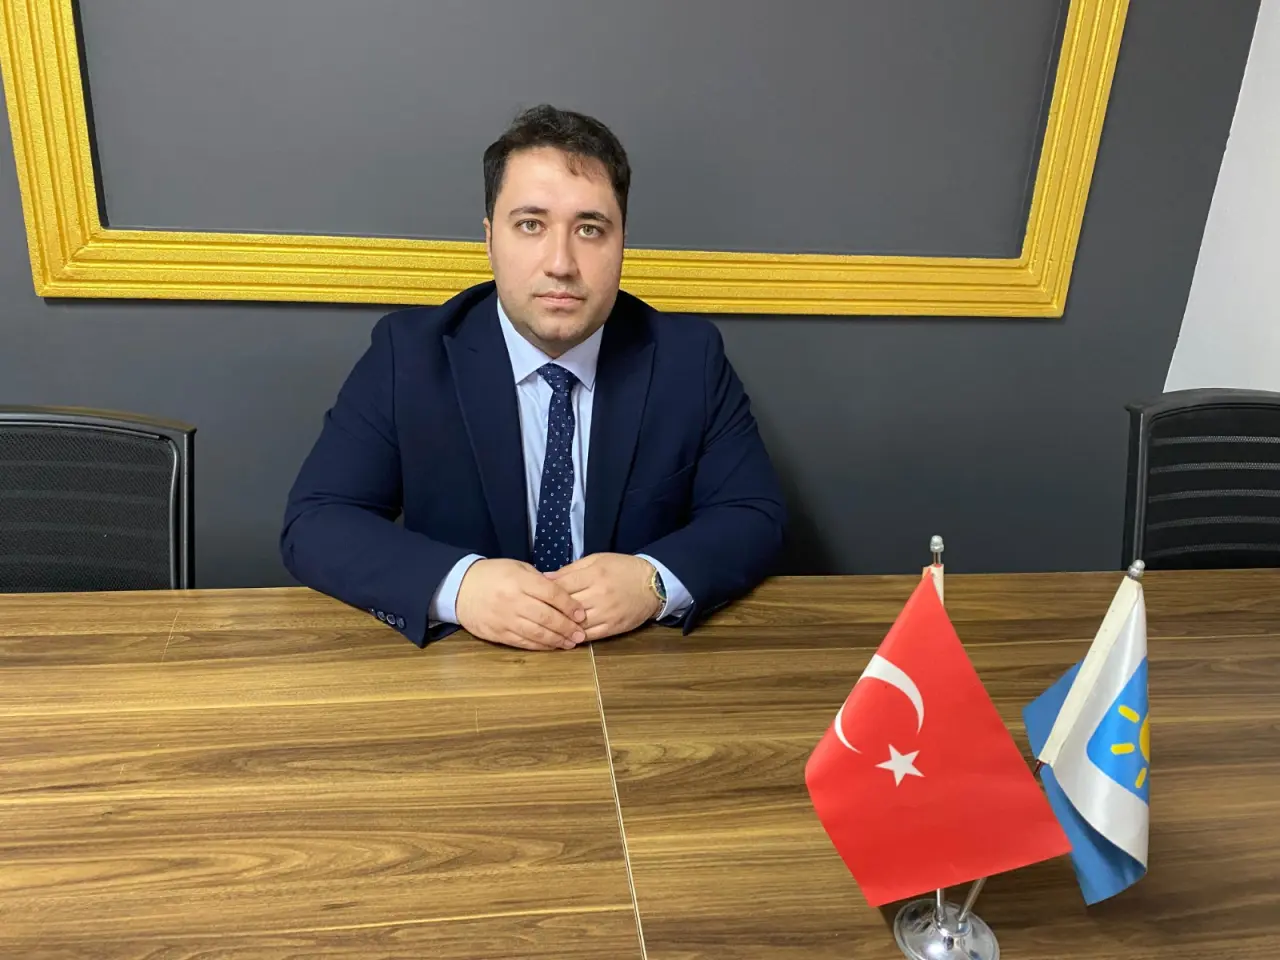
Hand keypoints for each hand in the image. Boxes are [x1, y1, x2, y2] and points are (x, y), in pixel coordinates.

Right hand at [455, 559, 586, 650]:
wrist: (460, 588)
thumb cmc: (493, 575)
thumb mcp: (518, 568)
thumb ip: (540, 581)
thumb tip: (563, 595)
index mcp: (520, 581)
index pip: (551, 594)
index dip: (569, 605)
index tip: (581, 614)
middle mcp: (513, 601)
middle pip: (546, 617)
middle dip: (567, 627)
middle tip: (581, 634)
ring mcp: (505, 619)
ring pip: (536, 633)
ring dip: (556, 640)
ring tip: (571, 643)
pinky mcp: (498, 633)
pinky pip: (523, 642)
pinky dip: (540, 646)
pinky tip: (552, 646)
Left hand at [545, 553, 661, 642]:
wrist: (652, 583)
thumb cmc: (622, 568)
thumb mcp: (596, 560)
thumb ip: (571, 569)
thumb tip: (545, 577)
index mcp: (594, 575)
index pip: (562, 586)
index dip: (545, 592)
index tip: (534, 595)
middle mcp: (599, 595)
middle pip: (566, 606)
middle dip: (550, 610)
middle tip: (535, 613)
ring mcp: (607, 613)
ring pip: (576, 624)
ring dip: (561, 627)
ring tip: (547, 627)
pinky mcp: (613, 627)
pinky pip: (589, 636)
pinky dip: (575, 637)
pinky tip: (565, 636)